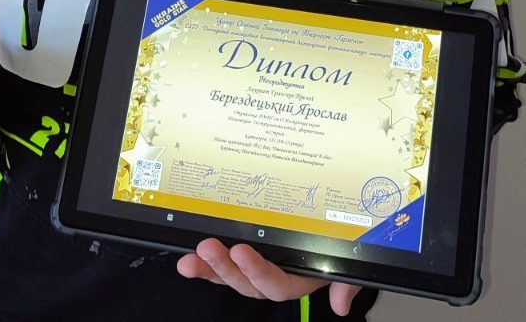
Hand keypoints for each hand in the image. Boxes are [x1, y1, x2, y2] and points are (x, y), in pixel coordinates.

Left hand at [177, 238, 360, 315]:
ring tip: (191, 257)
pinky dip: (203, 267)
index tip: (240, 250)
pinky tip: (186, 262)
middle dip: (225, 267)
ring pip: (230, 276)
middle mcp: (273, 277)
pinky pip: (220, 267)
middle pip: (247, 282)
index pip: (276, 282)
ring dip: (209, 268)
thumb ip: (345, 281)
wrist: (335, 230)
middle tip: (208, 247)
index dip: (257, 270)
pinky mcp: (240, 259)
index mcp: (297, 278)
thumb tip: (341, 303)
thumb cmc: (338, 245)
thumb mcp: (348, 262)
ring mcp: (254, 269)